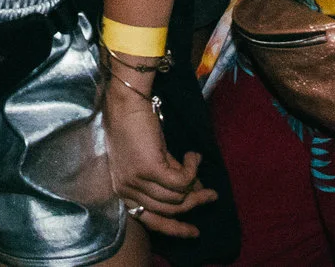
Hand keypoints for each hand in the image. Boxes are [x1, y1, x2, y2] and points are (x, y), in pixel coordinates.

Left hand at [103, 70, 215, 238]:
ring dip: (196, 186)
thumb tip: (194, 190)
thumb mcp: (149, 159)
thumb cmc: (135, 127)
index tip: (193, 231)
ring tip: (204, 177)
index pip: (150, 220)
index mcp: (123, 191)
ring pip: (177, 196)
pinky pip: (181, 181)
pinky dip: (192, 170)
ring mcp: (137, 181)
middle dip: (193, 204)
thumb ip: (166, 178)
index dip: (174, 228)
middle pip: (168, 209)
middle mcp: (127, 190)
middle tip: (211, 196)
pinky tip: (193, 157)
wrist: (126, 102)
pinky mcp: (149, 169)